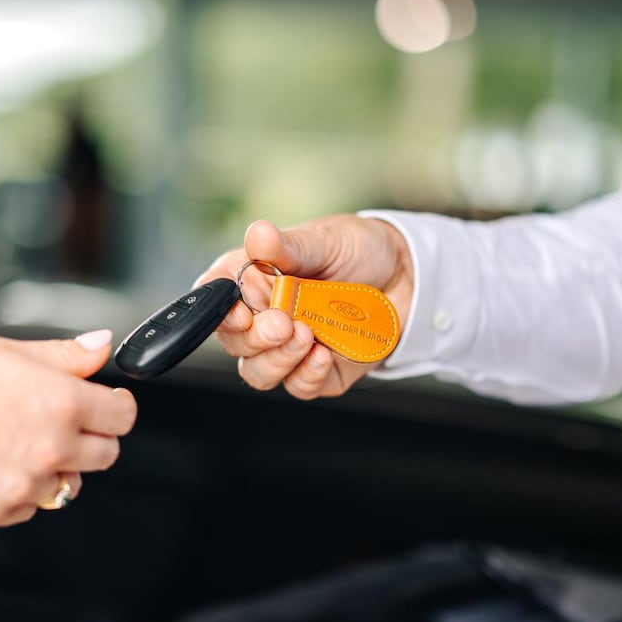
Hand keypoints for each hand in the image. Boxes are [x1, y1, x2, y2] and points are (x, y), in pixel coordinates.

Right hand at [0, 330, 136, 526]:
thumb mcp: (7, 350)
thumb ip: (65, 354)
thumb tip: (102, 345)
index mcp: (61, 403)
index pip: (122, 416)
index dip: (115, 406)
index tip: (107, 402)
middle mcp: (52, 448)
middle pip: (106, 454)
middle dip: (92, 437)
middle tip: (62, 422)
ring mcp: (27, 485)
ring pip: (69, 486)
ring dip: (57, 468)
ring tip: (18, 444)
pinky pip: (29, 507)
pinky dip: (20, 491)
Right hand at [198, 217, 413, 399]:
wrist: (406, 275)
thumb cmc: (357, 251)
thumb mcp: (323, 240)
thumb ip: (288, 246)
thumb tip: (257, 235)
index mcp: (252, 279)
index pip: (214, 299)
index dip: (218, 311)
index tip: (239, 310)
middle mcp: (263, 318)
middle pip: (234, 342)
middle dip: (254, 337)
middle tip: (282, 322)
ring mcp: (287, 349)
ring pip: (259, 372)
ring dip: (277, 358)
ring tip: (306, 335)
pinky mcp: (315, 373)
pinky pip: (298, 386)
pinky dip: (306, 374)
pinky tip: (322, 353)